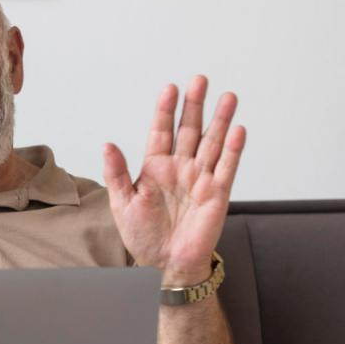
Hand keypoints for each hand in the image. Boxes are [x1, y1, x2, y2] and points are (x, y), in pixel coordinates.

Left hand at [103, 76, 246, 284]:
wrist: (164, 263)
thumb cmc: (142, 234)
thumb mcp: (122, 202)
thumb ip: (116, 173)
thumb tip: (107, 145)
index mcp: (155, 167)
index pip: (161, 131)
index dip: (166, 110)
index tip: (170, 88)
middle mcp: (180, 168)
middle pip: (189, 130)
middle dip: (195, 106)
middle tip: (200, 80)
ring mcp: (200, 178)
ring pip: (212, 143)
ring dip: (221, 120)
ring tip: (227, 97)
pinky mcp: (217, 193)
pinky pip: (227, 167)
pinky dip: (233, 150)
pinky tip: (238, 130)